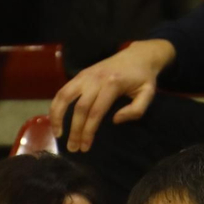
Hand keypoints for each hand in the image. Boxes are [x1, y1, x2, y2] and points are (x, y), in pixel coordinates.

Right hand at [51, 39, 174, 153]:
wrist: (138, 55)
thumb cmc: (144, 77)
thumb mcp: (148, 94)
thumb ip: (136, 110)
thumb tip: (115, 120)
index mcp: (113, 84)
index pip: (96, 112)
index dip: (88, 131)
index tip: (85, 147)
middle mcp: (95, 78)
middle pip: (80, 107)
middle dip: (74, 130)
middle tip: (72, 148)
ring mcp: (85, 75)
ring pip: (64, 95)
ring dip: (57, 116)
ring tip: (57, 134)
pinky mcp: (80, 74)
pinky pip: (63, 90)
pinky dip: (56, 105)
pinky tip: (55, 118)